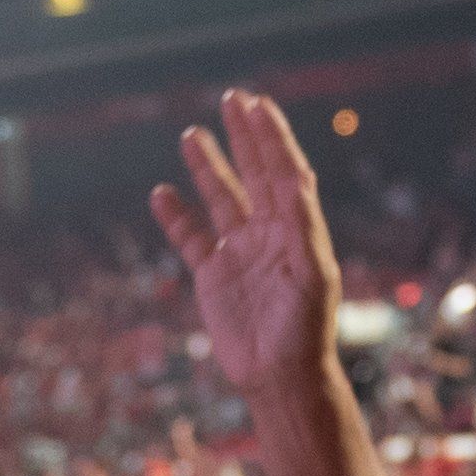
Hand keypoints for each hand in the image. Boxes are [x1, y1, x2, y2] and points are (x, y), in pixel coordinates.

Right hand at [151, 92, 342, 398]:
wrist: (280, 377)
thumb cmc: (305, 329)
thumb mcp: (312, 275)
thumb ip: (304, 226)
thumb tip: (299, 179)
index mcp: (297, 229)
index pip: (284, 171)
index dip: (272, 137)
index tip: (257, 105)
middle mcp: (270, 234)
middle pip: (255, 174)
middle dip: (245, 137)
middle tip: (233, 98)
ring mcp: (240, 253)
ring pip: (221, 199)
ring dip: (208, 167)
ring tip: (193, 134)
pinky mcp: (214, 276)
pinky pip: (191, 238)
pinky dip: (177, 216)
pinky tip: (162, 193)